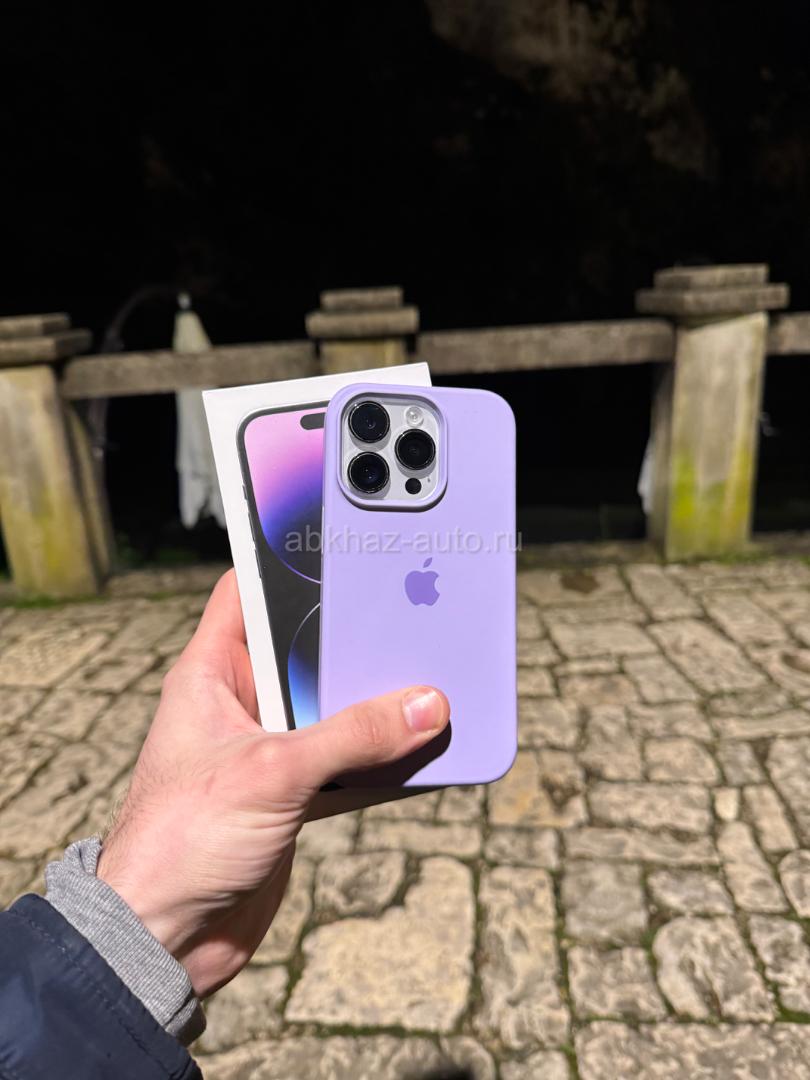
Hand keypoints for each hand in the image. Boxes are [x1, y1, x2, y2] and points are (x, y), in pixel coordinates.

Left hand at [96, 570, 448, 996]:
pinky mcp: (291, 794)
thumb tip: (424, 705)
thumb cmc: (180, 842)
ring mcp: (268, 748)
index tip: (341, 540)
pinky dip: (379, 756)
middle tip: (410, 611)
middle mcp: (239, 703)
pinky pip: (345, 759)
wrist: (164, 941)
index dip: (288, 560)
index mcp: (210, 674)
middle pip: (306, 649)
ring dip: (375, 703)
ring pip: (332, 706)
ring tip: (428, 676)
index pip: (246, 591)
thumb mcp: (271, 773)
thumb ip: (352, 736)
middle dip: (355, 638)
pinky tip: (418, 746)